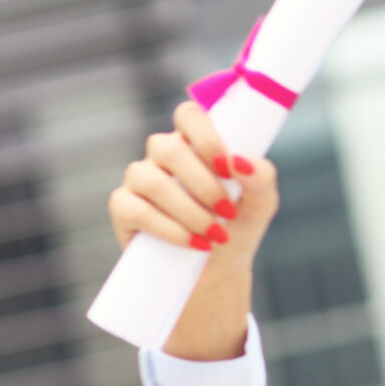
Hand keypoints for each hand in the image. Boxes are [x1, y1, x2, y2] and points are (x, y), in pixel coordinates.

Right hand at [106, 100, 278, 360]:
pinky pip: (136, 209)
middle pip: (169, 148)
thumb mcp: (261, 203)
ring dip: (189, 210)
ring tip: (215, 234)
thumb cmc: (237, 227)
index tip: (228, 166)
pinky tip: (195, 243)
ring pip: (151, 179)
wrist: (217, 270)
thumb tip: (242, 161)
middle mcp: (163, 156)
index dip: (205, 135)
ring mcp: (139, 179)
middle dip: (203, 184)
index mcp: (195, 144)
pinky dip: (170, 229)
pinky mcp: (123, 208)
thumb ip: (261, 177)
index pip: (189, 115)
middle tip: (228, 212)